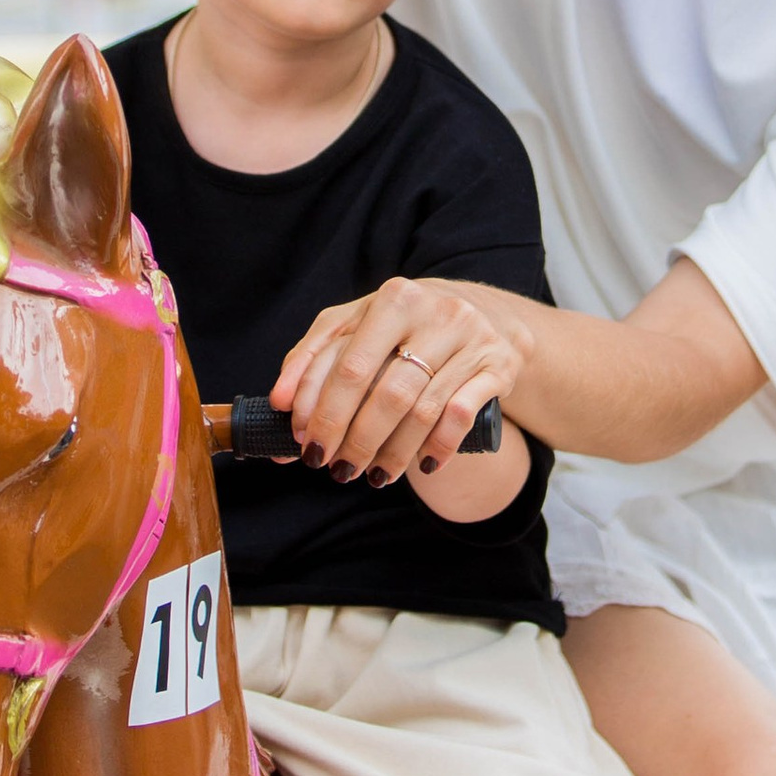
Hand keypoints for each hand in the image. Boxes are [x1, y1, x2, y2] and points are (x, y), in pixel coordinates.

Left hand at [275, 279, 537, 485]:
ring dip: (391, 453)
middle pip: (383, 391)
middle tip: (334, 468)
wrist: (491, 314)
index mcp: (393, 299)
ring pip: (421, 411)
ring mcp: (471, 340)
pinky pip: (461, 416)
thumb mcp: (360, 325)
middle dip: (353, 439)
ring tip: (371, 476)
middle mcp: (435, 313)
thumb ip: (314, 357)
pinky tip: (421, 466)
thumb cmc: (409, 325)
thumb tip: (278, 405)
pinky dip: (437, 447)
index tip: (304, 443)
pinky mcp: (497, 366)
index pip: (345, 363)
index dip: (319, 410)